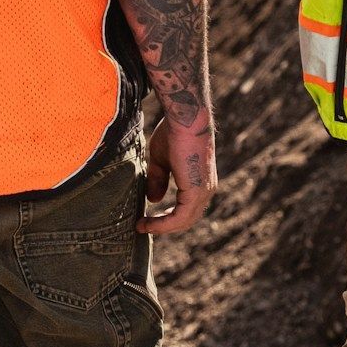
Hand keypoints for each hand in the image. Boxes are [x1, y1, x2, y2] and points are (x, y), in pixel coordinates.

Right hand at [140, 114, 216, 236]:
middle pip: (186, 219)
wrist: (185, 119)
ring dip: (160, 227)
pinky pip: (180, 217)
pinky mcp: (196, 191)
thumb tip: (154, 200)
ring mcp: (203, 192)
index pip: (186, 209)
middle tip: (142, 226)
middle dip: (163, 225)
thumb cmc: (174, 132)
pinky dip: (163, 224)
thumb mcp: (161, 159)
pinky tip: (146, 223)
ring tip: (140, 226)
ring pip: (183, 221)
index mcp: (200, 182)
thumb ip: (158, 179)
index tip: (145, 220)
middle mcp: (206, 190)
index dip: (166, 218)